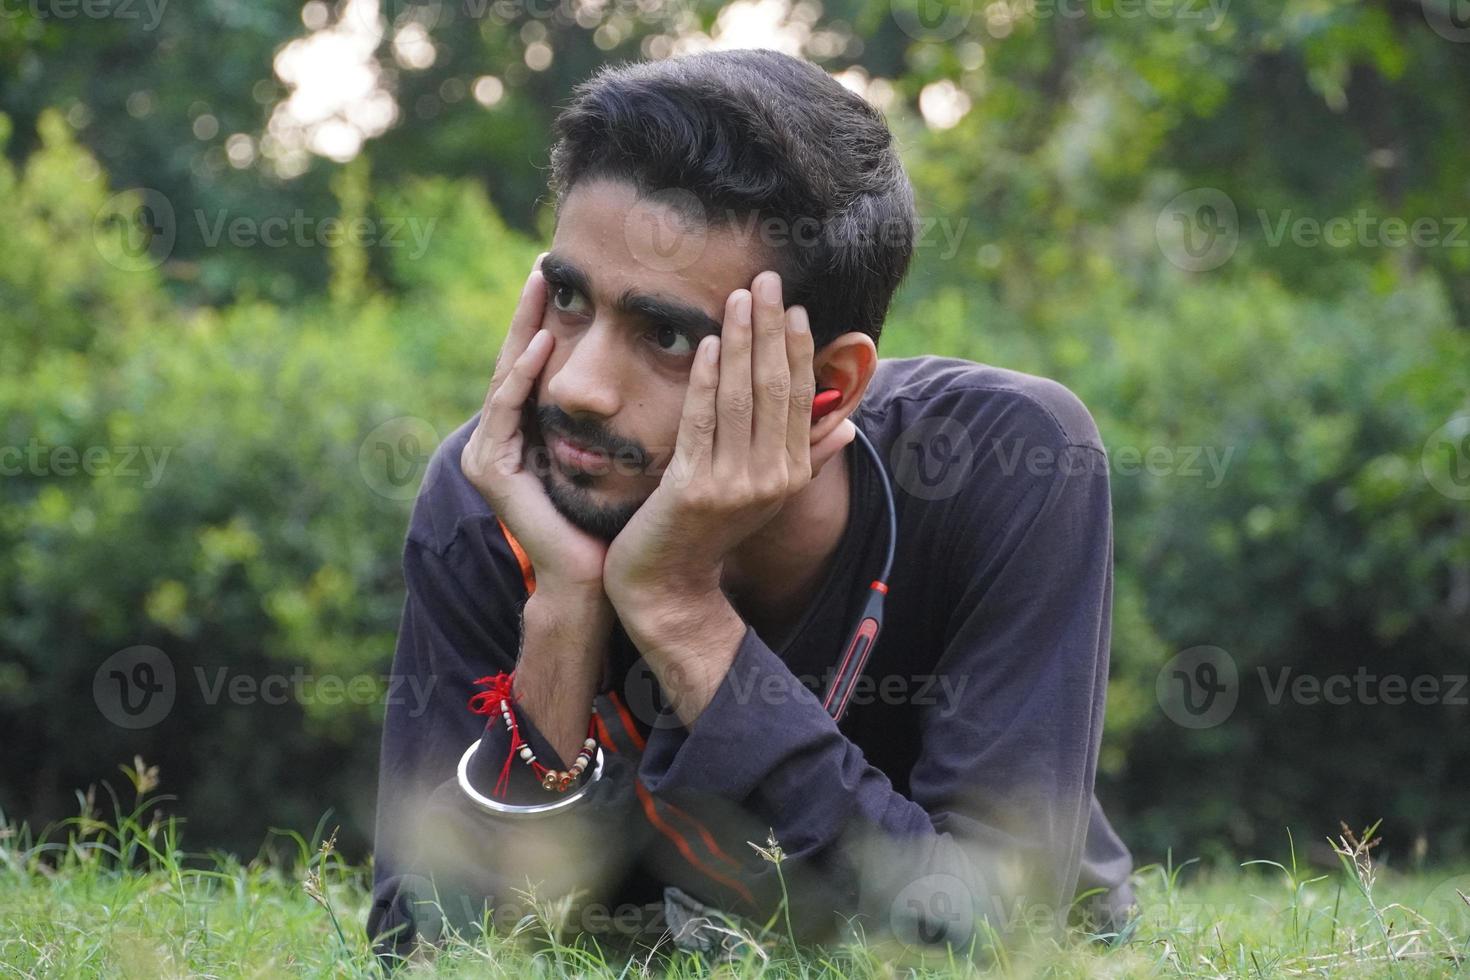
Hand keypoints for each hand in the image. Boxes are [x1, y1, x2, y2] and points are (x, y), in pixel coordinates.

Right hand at [460, 254, 608, 593]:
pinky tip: (541, 344)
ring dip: (523, 329)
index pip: (537, 368)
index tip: (566, 278)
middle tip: (542, 264)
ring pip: (507, 378)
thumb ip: (613, 414)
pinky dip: (523, 376)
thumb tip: (656, 365)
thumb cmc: (616, 519)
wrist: (596, 578)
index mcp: (528, 436)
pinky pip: (507, 410)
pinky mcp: (490, 469)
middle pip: (515, 363)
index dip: (548, 322)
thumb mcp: (615, 451)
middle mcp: (501, 442)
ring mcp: (489, 455)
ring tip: (538, 285)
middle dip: (528, 313)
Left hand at [603, 270, 854, 619]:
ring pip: (742, 397)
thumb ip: (806, 456)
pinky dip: (707, 379)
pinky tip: (709, 344)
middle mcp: (771, 477)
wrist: (668, 585)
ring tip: (738, 296)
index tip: (791, 305)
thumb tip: (850, 426)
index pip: (801, 397)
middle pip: (776, 388)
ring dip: (742, 341)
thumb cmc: (711, 531)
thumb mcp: (766, 494)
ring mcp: (734, 484)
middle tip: (765, 279)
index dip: (797, 348)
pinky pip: (703, 420)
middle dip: (771, 329)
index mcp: (792, 473)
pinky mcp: (694, 486)